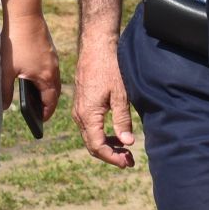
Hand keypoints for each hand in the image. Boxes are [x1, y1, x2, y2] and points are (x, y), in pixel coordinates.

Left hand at [1, 10, 61, 119]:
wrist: (24, 14)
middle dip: (46, 103)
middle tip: (37, 111)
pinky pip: (49, 68)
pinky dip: (43, 76)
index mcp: (46, 77)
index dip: (45, 113)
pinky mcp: (48, 49)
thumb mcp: (6, 71)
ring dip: (45, 89)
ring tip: (34, 96)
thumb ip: (4, 91)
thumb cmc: (15, 43)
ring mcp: (52, 58)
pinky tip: (30, 75)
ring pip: (52, 79)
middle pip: (54, 92)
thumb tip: (3, 107)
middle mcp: (53, 68)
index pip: (50, 102)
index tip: (39, 120)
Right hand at [72, 34, 135, 167]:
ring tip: (125, 150)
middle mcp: (80, 115)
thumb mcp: (120, 95)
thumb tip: (127, 142)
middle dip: (110, 155)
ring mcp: (79, 110)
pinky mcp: (82, 104)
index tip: (127, 162)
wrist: (96, 47)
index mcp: (88, 115)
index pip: (97, 146)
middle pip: (92, 145)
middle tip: (129, 161)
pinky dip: (102, 135)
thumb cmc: (109, 68)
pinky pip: (89, 127)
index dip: (112, 158)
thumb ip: (122, 120)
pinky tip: (116, 135)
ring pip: (90, 137)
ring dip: (107, 146)